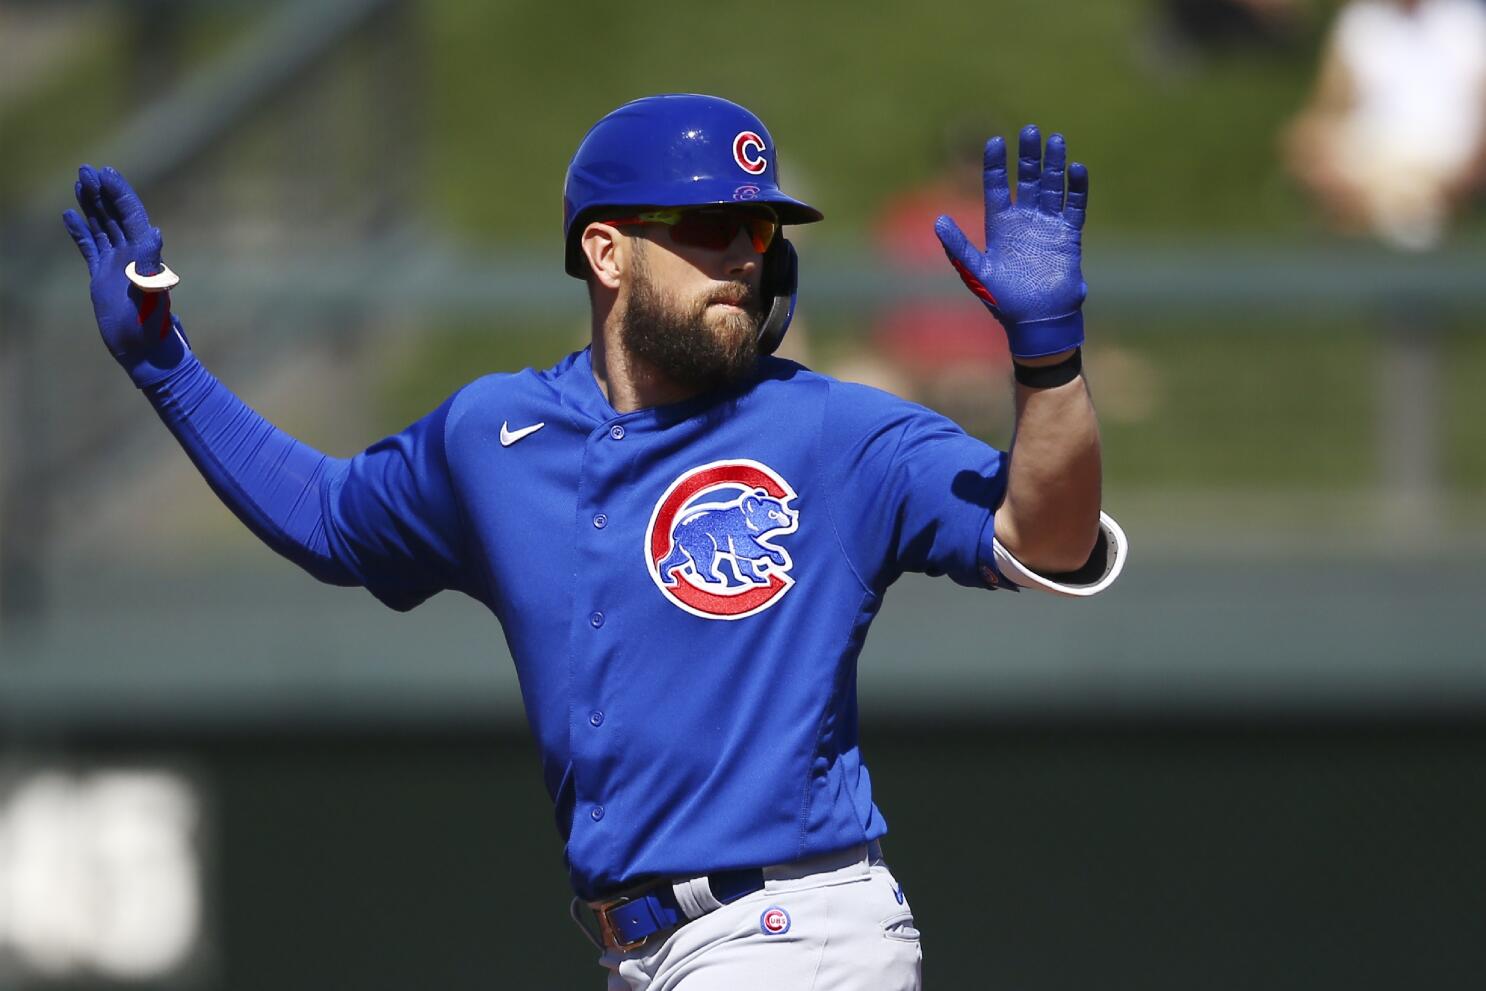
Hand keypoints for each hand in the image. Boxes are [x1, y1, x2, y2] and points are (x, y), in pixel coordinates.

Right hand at [62, 165, 187, 384]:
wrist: (143, 350)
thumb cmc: (149, 325)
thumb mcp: (149, 293)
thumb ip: (149, 263)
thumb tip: (155, 233)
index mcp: (144, 253)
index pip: (131, 214)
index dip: (119, 192)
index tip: (105, 171)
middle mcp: (132, 254)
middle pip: (115, 215)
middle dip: (102, 192)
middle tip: (85, 169)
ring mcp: (116, 264)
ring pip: (102, 227)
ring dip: (91, 205)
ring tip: (78, 183)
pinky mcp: (102, 277)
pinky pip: (89, 247)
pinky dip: (79, 230)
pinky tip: (68, 215)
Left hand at [935, 125, 1087, 358]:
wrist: (1036, 321)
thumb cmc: (1003, 301)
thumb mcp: (976, 273)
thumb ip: (958, 248)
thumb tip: (938, 221)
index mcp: (1000, 226)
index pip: (997, 187)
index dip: (996, 165)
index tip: (995, 141)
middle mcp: (1024, 221)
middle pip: (1027, 179)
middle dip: (1028, 156)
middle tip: (1031, 130)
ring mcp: (1047, 226)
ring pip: (1052, 186)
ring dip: (1053, 164)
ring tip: (1055, 140)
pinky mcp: (1068, 236)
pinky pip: (1074, 206)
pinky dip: (1077, 188)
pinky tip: (1076, 169)